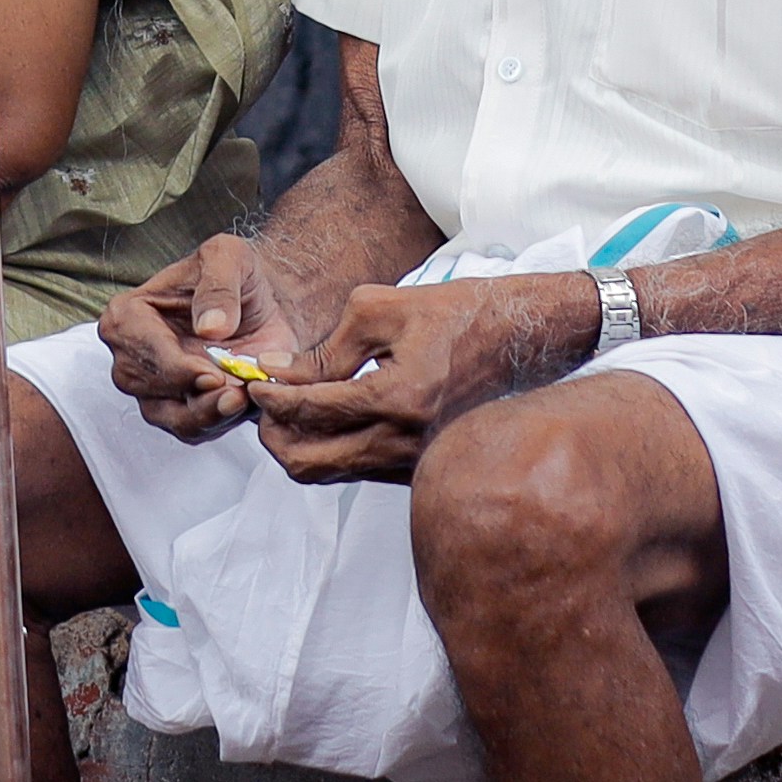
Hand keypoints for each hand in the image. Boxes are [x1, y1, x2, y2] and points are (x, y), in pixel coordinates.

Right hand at [99, 238, 275, 444]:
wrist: (267, 306)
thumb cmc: (239, 277)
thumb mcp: (230, 258)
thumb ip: (219, 285)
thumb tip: (210, 328)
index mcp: (128, 314)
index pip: (132, 344)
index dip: (169, 364)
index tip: (210, 373)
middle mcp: (131, 355)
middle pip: (144, 385)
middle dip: (188, 393)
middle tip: (232, 390)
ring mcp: (153, 387)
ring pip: (167, 415)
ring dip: (205, 414)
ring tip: (240, 400)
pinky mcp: (180, 410)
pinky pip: (190, 429)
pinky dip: (216, 423)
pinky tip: (241, 405)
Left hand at [240, 270, 585, 488]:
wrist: (529, 336)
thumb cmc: (460, 312)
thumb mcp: (383, 309)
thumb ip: (326, 347)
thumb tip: (279, 373)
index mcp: (398, 399)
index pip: (310, 411)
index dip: (270, 396)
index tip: (251, 382)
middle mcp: (407, 442)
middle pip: (308, 463)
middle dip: (273, 433)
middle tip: (261, 404)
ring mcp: (416, 461)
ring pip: (331, 471)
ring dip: (299, 443)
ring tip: (286, 406)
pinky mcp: (421, 467)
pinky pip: (359, 468)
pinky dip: (332, 446)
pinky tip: (325, 413)